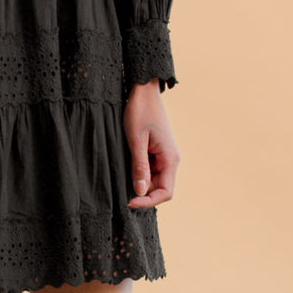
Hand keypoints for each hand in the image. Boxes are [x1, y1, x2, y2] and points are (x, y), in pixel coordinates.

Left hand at [123, 82, 179, 207]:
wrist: (143, 91)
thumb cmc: (139, 112)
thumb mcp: (136, 141)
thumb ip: (139, 167)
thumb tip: (140, 192)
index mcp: (170, 159)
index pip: (166, 192)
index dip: (149, 201)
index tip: (130, 201)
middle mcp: (171, 160)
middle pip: (160, 188)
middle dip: (142, 192)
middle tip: (121, 189)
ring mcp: (165, 156)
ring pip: (155, 180)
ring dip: (140, 182)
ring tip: (122, 175)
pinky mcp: (158, 151)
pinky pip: (151, 170)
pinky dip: (139, 173)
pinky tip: (126, 168)